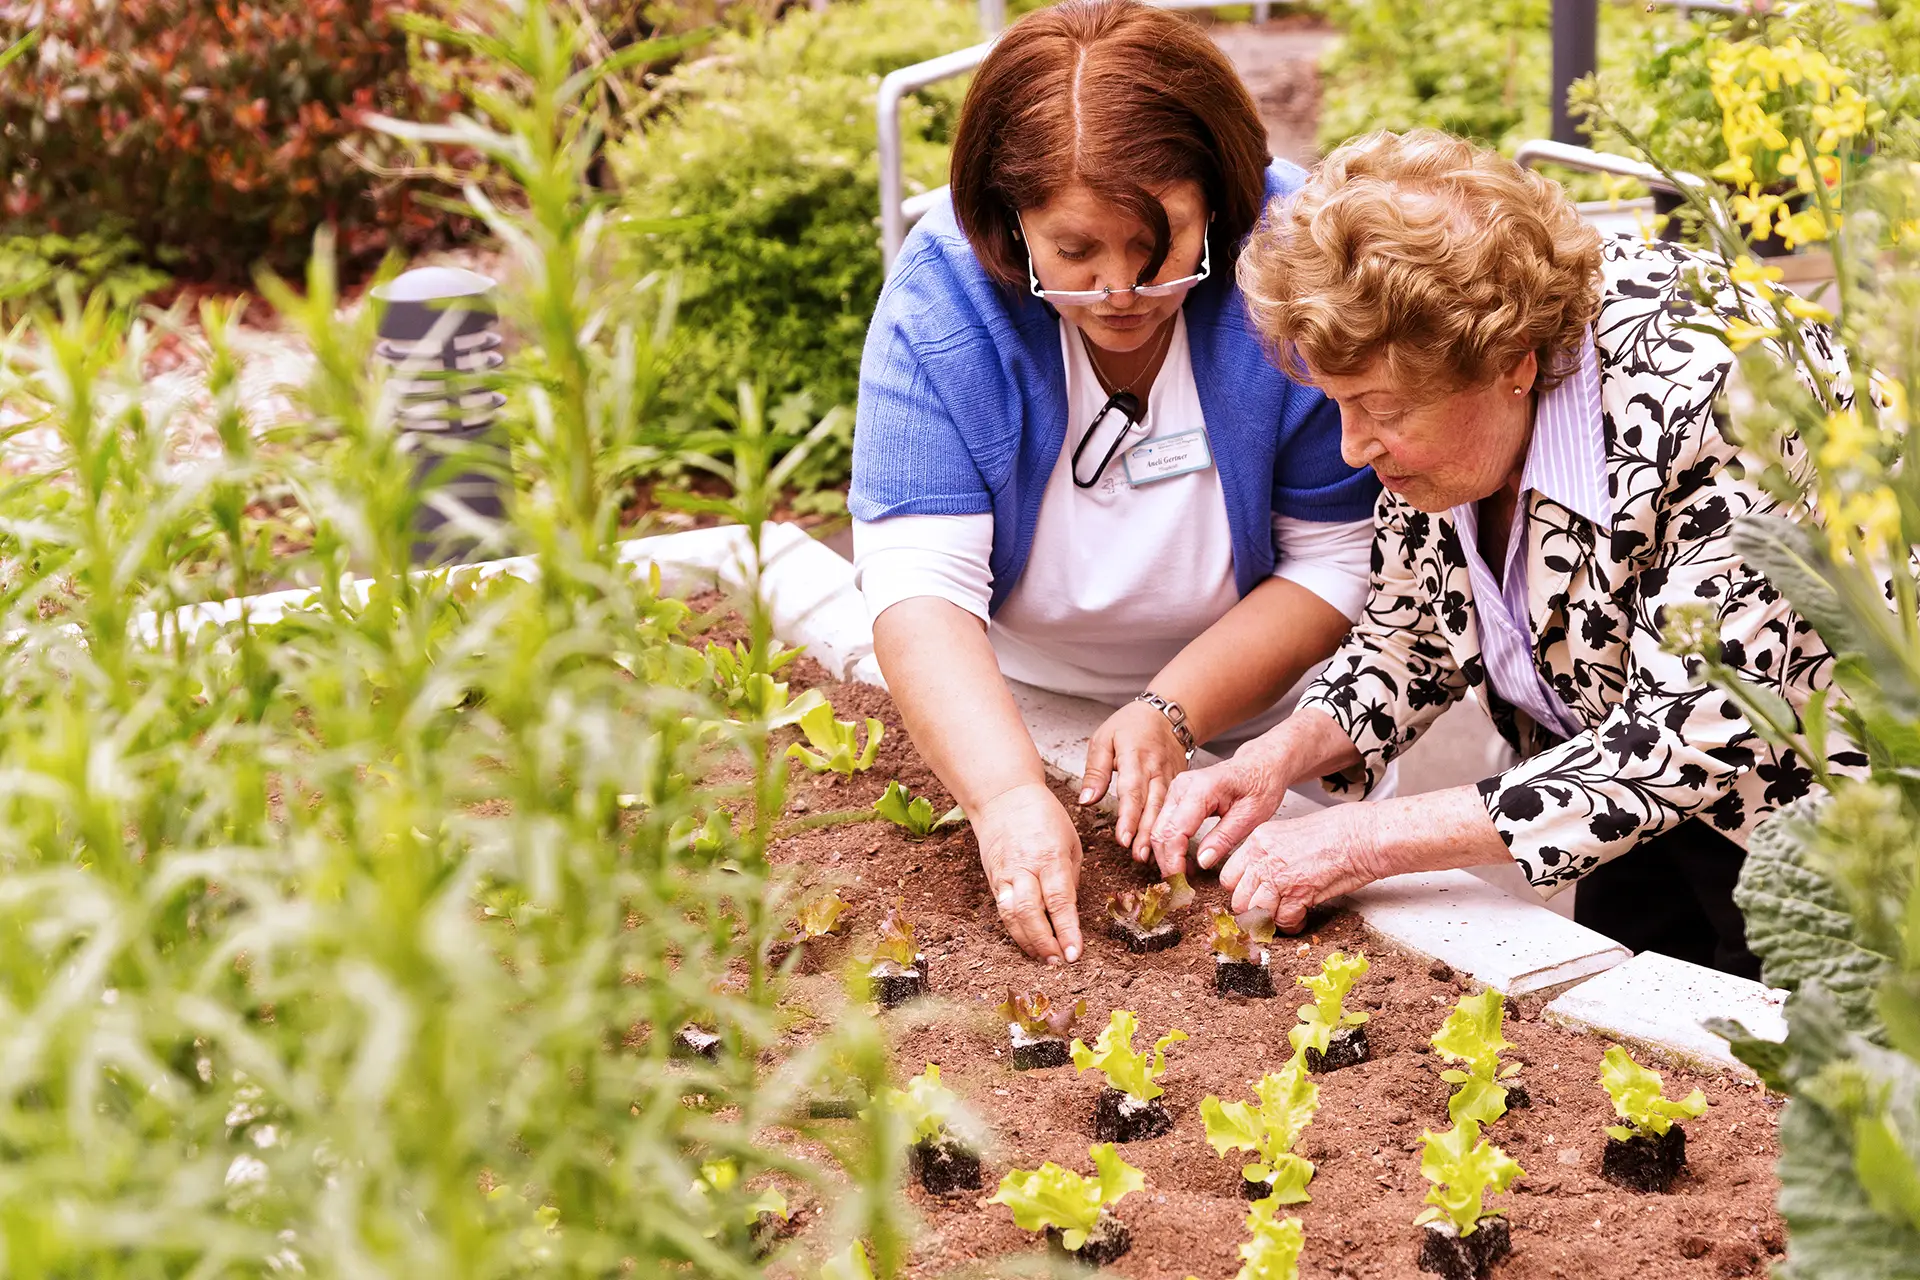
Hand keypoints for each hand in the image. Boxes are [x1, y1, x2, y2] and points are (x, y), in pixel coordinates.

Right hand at [973, 782, 1084, 964]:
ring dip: (1028, 942)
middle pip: (1031, 913)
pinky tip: (1028, 944)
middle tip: (1060, 961)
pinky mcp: (993, 880)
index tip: (1075, 953)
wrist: (1004, 798)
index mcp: (1049, 855)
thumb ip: (1071, 878)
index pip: (1059, 900)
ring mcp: (1005, 875)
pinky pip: (1003, 911)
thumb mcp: (1071, 842)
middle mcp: (1024, 867)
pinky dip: (1016, 931)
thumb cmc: (1043, 817)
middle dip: (1045, 942)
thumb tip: (1070, 912)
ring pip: (1012, 916)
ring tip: (1045, 959)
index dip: (1066, 930)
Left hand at [1081, 701, 1188, 862]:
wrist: (1169, 716)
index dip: (1128, 817)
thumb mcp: (1103, 740)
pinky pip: (1177, 807)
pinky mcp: (1181, 783)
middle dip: (1146, 832)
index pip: (1131, 790)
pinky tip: (1167, 844)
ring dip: (1159, 833)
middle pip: (1152, 804)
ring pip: (1167, 809)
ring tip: (1152, 857)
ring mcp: (1172, 777)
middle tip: (1139, 856)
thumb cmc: (1131, 726)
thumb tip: (1086, 801)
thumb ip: (1095, 772)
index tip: (1123, 839)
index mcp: (1135, 756)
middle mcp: (1156, 769)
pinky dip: (1173, 826)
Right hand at [1148, 748, 1290, 877]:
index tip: (1182, 886)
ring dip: (1166, 856)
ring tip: (1182, 878)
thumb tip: (1201, 863)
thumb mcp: (1251, 816)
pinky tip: (1182, 861)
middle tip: (1179, 890)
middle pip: (1159, 832)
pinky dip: (1169, 845)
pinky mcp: (1175, 795)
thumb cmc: (1261, 785)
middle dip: (1166, 864)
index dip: (1174, 862)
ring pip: (1157, 829)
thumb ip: (1224, 838)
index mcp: (1202, 789)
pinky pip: (1163, 823)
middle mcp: (1182, 786)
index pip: (1174, 832)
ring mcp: (1176, 788)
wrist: (1260, 765)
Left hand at [1218, 806, 1383, 932]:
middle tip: (1269, 912)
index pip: (1229, 877)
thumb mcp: (1289, 835)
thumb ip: (1270, 856)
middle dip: (1253, 911)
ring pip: (1256, 914)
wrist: (1362, 835)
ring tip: (1286, 915)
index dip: (1241, 893)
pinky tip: (1301, 918)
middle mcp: (1263, 858)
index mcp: (1259, 840)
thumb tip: (1259, 881)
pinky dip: (1292, 925)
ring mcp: (1278, 876)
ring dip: (1271, 920)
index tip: (1252, 899)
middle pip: (1238, 900)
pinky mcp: (1298, 893)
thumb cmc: (1336, 832)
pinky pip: (1283, 921)